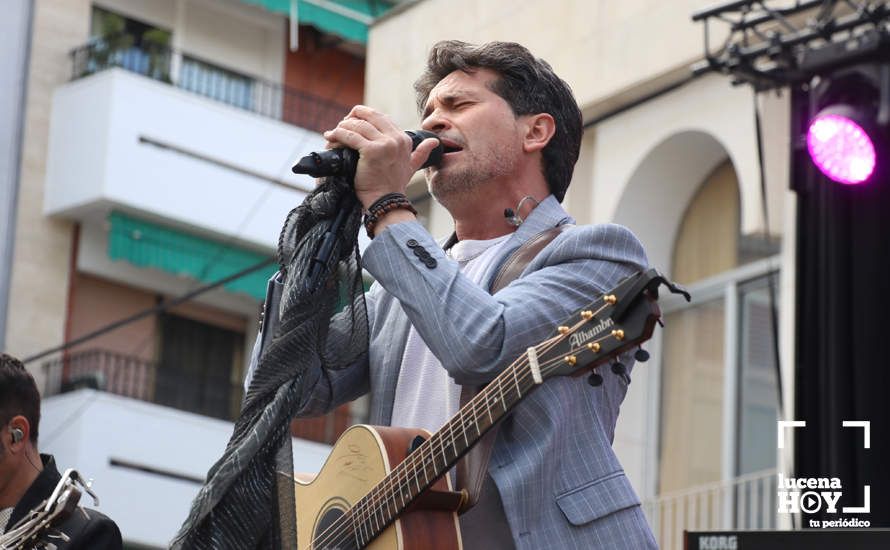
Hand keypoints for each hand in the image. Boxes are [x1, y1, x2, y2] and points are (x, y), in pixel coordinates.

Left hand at [323, 105, 439, 208]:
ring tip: (333, 133)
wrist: (386, 202)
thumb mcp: (411, 167)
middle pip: (370, 116)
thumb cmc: (394, 186)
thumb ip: (422, 153)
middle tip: (341, 125)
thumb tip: (434, 142)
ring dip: (342, 127)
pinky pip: (350, 136)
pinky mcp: (371, 151)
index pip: (381, 117)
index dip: (365, 116)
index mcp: (404, 139)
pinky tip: (330, 137)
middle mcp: (396, 139)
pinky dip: (337, 134)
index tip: (353, 122)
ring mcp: (385, 144)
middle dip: (353, 117)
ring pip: (358, 125)